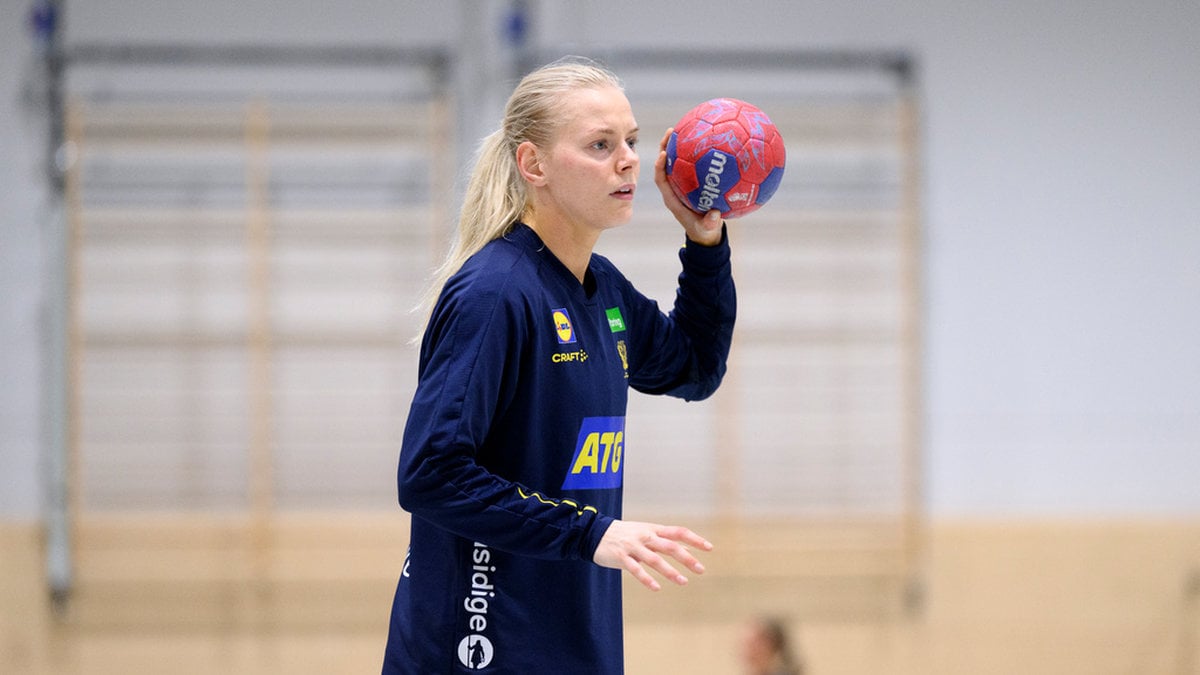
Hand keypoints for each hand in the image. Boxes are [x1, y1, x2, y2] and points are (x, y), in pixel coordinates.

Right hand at [593, 519, 712, 590]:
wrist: (594, 533)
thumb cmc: (624, 534)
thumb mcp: (645, 532)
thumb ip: (662, 540)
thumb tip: (685, 549)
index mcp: (653, 529)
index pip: (678, 532)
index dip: (694, 539)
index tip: (709, 548)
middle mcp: (645, 536)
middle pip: (670, 546)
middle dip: (687, 558)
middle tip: (701, 569)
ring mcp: (633, 547)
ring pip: (655, 559)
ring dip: (670, 571)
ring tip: (683, 582)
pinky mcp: (621, 557)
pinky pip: (636, 569)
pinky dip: (647, 579)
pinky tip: (657, 588)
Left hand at [654, 128, 723, 246]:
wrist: (705, 233)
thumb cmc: (704, 230)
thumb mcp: (708, 228)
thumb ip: (710, 223)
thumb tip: (715, 215)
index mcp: (672, 198)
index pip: (660, 179)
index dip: (660, 166)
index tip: (663, 153)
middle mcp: (674, 189)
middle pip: (665, 165)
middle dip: (665, 147)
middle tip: (671, 131)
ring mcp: (681, 185)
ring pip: (676, 162)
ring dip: (677, 145)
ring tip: (682, 128)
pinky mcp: (690, 182)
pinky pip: (689, 164)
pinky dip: (693, 152)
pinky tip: (703, 139)